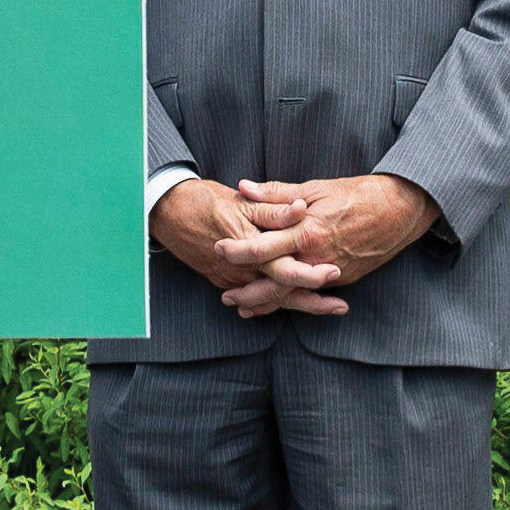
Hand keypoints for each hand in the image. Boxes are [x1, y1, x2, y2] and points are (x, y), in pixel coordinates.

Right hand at [150, 176, 339, 319]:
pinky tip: (291, 305)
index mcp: (249, 247)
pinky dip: (273, 304)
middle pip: (282, 294)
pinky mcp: (224, 280)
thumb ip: (273, 208)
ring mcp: (231, 279)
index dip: (311, 274)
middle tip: (341, 307)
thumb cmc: (204, 201)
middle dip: (313, 302)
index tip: (335, 273)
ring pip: (269, 299)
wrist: (167, 212)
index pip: (285, 269)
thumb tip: (301, 209)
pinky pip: (253, 298)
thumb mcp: (241, 201)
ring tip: (328, 308)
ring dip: (299, 306)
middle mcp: (241, 270)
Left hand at [221, 174, 439, 307]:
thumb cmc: (357, 194)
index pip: (263, 247)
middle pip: (275, 283)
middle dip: (249, 292)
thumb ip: (277, 193)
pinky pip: (312, 293)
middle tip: (226, 296)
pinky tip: (277, 304)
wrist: (399, 210)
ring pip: (293, 295)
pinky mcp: (343, 279)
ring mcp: (332, 272)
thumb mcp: (314, 188)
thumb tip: (243, 187)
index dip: (238, 250)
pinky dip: (293, 300)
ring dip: (268, 303)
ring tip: (245, 308)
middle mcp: (317, 258)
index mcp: (307, 232)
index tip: (218, 249)